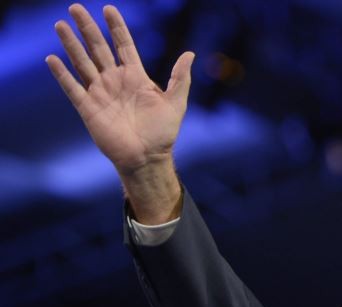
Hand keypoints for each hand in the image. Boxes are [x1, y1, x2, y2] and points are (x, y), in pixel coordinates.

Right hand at [46, 3, 193, 173]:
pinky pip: (72, 88)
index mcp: (135, 76)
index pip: (123, 45)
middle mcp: (115, 81)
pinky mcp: (89, 109)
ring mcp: (100, 93)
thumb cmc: (164, 132)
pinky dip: (62, 75)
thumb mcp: (176, 103)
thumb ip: (180, 78)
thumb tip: (190, 54)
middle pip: (98, 48)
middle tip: (75, 7)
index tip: (108, 8)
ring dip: (71, 44)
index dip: (116, 27)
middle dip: (88, 28)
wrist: (148, 157)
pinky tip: (52, 59)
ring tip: (60, 25)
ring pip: (82, 63)